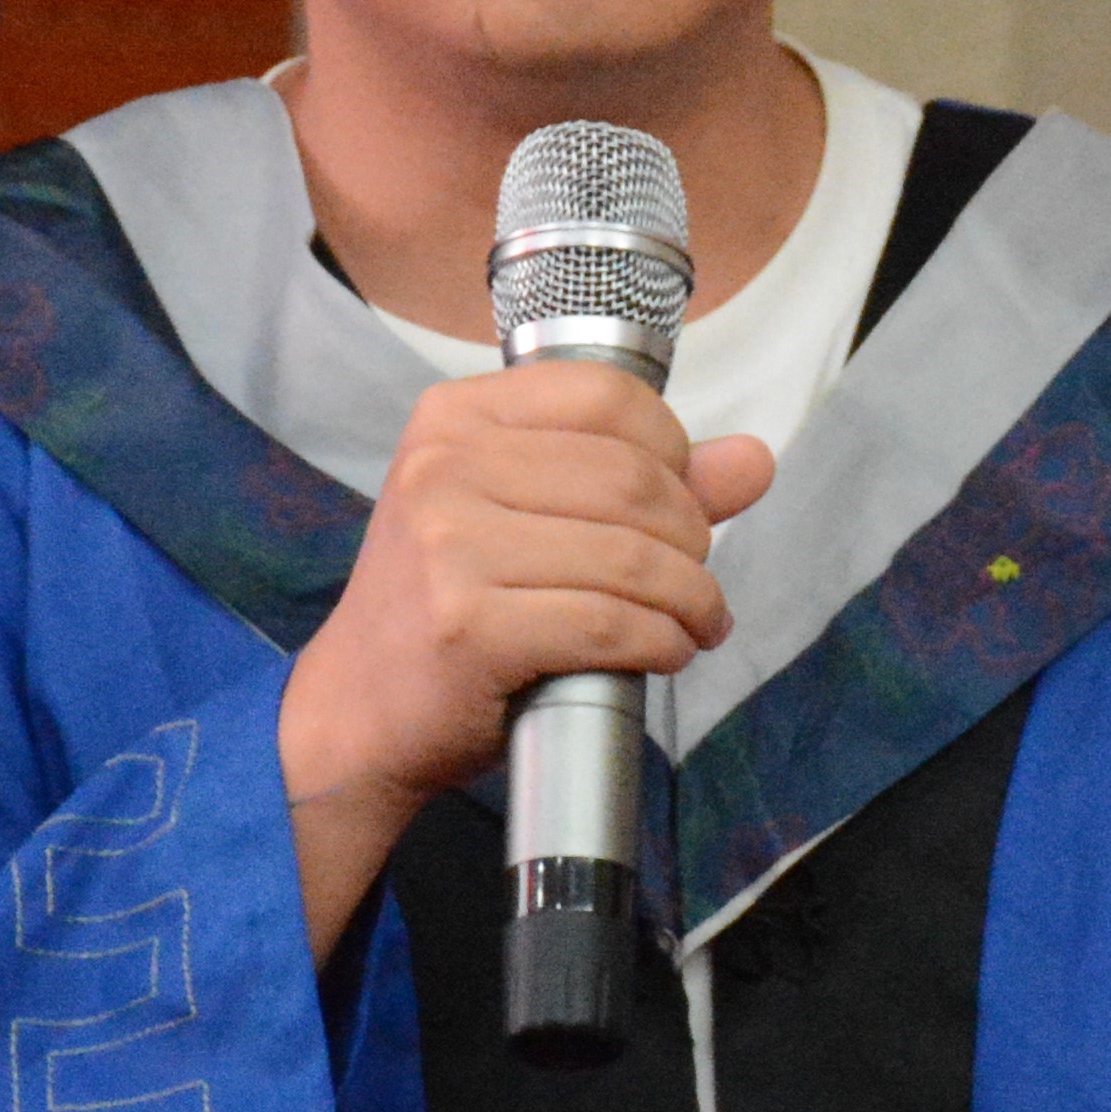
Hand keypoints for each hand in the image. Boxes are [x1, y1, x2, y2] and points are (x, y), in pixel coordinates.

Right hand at [280, 363, 777, 955]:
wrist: (355, 713)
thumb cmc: (449, 611)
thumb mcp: (527, 520)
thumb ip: (641, 482)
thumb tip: (755, 459)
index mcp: (455, 418)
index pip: (609, 398)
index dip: (672, 451)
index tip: (681, 504)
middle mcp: (444, 466)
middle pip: (631, 479)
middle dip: (693, 537)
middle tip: (697, 581)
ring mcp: (448, 546)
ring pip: (630, 557)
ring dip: (691, 599)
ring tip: (696, 623)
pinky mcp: (468, 626)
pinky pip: (608, 623)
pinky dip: (660, 642)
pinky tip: (666, 652)